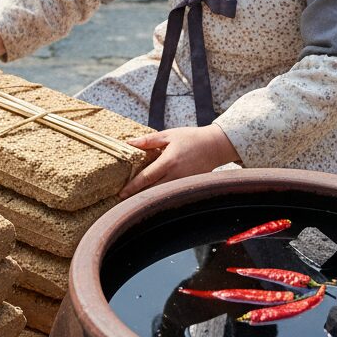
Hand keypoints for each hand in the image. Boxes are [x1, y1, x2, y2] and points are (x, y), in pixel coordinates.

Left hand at [119, 125, 241, 198]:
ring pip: (162, 194)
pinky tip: (153, 197)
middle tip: (122, 200)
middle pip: (152, 191)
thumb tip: (129, 142)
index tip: (121, 193)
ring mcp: (183, 183)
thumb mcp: (169, 135)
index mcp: (168, 161)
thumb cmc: (191, 138)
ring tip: (134, 201)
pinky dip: (162, 195)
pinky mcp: (188, 186)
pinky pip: (172, 193)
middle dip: (137, 196)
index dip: (132, 187)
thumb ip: (148, 140)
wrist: (215, 146)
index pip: (146, 178)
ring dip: (148, 198)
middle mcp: (175, 175)